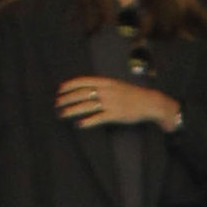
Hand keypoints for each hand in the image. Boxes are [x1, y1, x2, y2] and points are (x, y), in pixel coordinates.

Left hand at [55, 76, 177, 129]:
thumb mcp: (116, 85)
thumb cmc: (132, 94)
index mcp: (106, 82)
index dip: (70, 85)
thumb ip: (102, 86)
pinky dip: (88, 121)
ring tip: (62, 114)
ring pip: (86, 106)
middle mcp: (106, 91)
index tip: (60, 89)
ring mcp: (110, 103)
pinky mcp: (115, 115)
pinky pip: (98, 118)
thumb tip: (88, 90)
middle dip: (67, 99)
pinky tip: (79, 124)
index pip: (83, 81)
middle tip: (57, 104)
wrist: (149, 102)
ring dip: (72, 110)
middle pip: (82, 94)